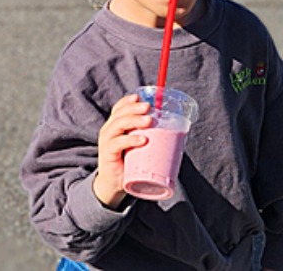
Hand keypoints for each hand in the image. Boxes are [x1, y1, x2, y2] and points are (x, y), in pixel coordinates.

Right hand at [93, 93, 152, 208]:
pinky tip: (142, 139)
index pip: (119, 109)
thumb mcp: (136, 147)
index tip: (139, 97)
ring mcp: (107, 141)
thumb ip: (148, 137)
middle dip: (134, 108)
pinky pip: (118, 143)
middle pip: (120, 113)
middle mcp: (109, 130)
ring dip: (134, 120)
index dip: (128, 101)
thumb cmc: (128, 163)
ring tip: (149, 121)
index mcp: (115, 126)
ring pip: (119, 124)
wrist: (114, 185)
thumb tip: (175, 132)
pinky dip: (130, 140)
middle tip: (149, 107)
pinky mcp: (108, 153)